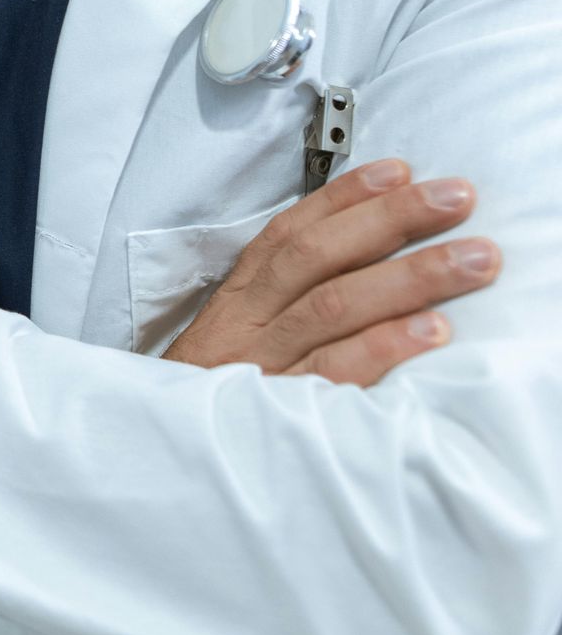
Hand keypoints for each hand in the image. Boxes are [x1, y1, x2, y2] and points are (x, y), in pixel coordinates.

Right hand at [164, 158, 499, 384]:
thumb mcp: (234, 339)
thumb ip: (283, 301)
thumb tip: (363, 256)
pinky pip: (335, 373)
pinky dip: (383, 347)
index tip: (399, 171)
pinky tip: (430, 332)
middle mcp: (246, 326)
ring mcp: (263, 367)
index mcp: (236, 301)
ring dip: (408, 278)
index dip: (342, 198)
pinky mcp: (282, 412)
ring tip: (471, 261)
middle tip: (456, 200)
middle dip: (390, 221)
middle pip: (316, 259)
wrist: (163, 463)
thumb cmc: (213, 396)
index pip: (288, 234)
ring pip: (333, 306)